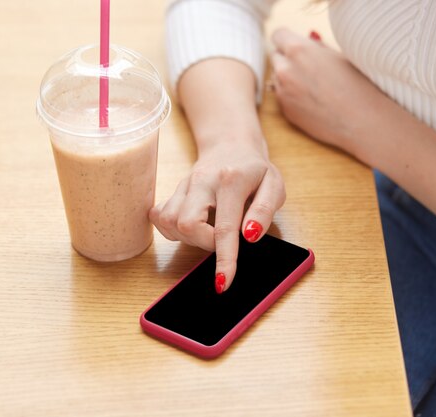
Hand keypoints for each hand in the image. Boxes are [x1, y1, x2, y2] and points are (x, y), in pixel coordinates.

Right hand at [150, 138, 285, 292]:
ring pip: (169, 222)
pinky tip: (192, 226)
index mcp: (231, 180)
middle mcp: (202, 181)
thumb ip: (265, 211)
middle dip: (203, 244)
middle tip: (221, 240)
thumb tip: (251, 236)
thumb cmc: (255, 169)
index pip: (224, 227)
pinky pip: (160, 217)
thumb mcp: (274, 185)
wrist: (231, 144)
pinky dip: (172, 229)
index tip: (222, 282)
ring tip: (208, 231)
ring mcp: (183, 185)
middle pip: (187, 224)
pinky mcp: (173, 191)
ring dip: (188, 237)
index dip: (224, 259)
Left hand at [270, 28, 386, 160]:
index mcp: (298, 50)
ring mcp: (282, 92)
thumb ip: (316, 47)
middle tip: (309, 66)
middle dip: (288, 58)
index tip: (296, 45)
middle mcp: (285, 70)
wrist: (361, 121)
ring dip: (289, 77)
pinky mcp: (284, 110)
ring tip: (315, 86)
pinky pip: (282, 95)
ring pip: (278, 77)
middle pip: (276, 56)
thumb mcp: (338, 55)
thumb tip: (307, 39)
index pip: (278, 35)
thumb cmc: (357, 84)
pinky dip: (292, 95)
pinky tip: (314, 100)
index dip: (288, 40)